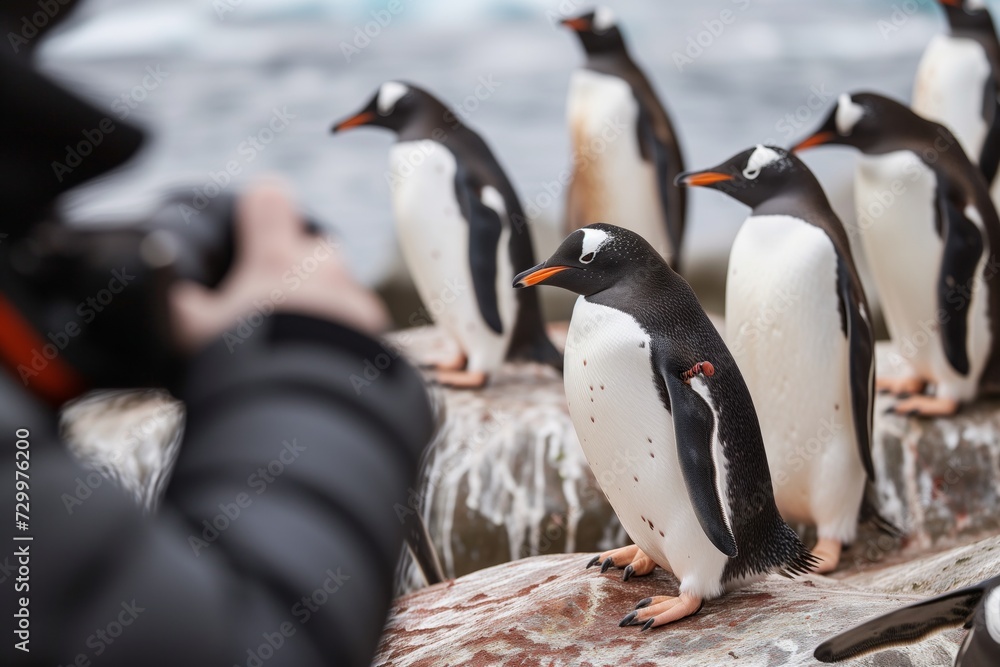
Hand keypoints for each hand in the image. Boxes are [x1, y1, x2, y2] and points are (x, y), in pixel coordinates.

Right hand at [169, 178, 389, 353]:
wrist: (306, 407)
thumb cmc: (244, 364)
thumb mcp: (193, 336)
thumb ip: (179, 304)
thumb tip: (171, 291)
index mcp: (275, 260)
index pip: (270, 199)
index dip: (259, 207)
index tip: (249, 225)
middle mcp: (321, 270)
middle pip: (314, 245)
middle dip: (298, 264)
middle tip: (273, 298)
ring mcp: (352, 298)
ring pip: (339, 283)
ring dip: (323, 300)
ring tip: (297, 336)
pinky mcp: (373, 332)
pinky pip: (357, 319)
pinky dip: (342, 331)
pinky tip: (321, 356)